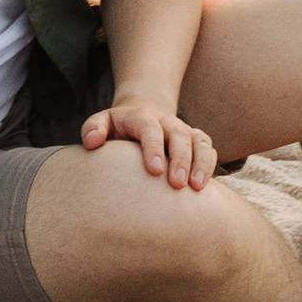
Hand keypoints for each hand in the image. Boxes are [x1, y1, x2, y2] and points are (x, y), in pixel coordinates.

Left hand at [81, 92, 216, 190]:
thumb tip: (91, 143)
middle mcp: (166, 122)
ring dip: (200, 163)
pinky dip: (209, 164)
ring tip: (197, 188)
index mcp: (142, 117)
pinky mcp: (196, 141)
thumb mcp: (103, 122)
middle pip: (178, 135)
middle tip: (177, 185)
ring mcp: (184, 131)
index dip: (153, 147)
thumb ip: (93, 129)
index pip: (149, 127)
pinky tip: (205, 187)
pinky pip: (208, 149)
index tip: (154, 170)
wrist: (143, 113)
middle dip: (180, 159)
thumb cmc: (119, 127)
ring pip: (198, 142)